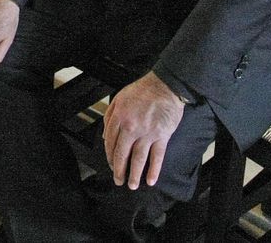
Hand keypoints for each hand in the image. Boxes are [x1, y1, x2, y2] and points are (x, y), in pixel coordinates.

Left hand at [103, 72, 185, 189]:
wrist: (165, 85)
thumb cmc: (143, 90)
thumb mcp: (119, 98)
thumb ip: (109, 116)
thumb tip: (105, 137)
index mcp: (119, 117)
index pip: (110, 143)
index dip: (110, 157)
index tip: (111, 164)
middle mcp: (131, 127)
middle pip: (122, 154)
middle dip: (119, 170)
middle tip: (118, 180)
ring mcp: (147, 132)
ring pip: (138, 159)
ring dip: (135, 175)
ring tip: (132, 185)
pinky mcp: (162, 135)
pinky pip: (157, 156)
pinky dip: (154, 170)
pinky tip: (151, 180)